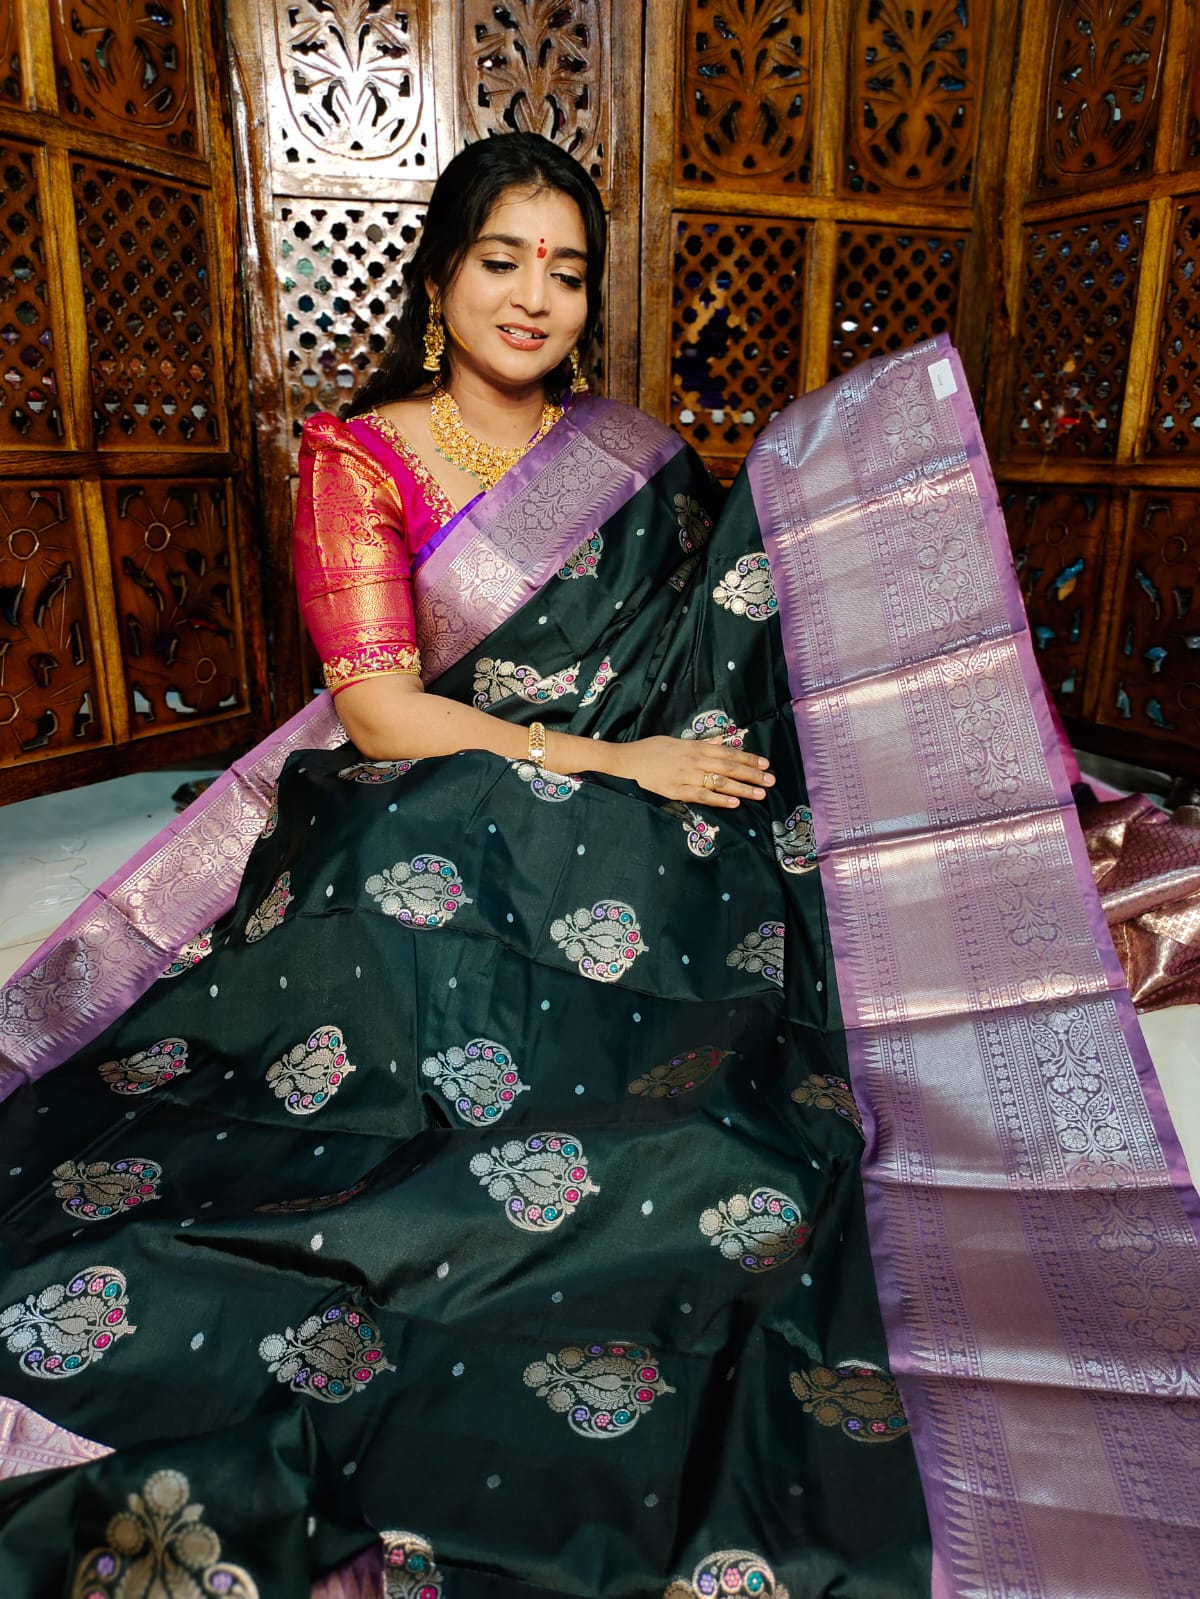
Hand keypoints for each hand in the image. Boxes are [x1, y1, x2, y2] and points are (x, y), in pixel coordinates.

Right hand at [617, 736, 774, 806]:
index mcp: (694, 747)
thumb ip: (701, 743)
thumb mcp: (674, 741)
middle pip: (729, 766)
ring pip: (720, 782)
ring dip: (742, 788)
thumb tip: (722, 741)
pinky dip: (719, 800)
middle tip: (772, 780)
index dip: (748, 758)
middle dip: (752, 774)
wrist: (623, 762)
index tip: (765, 763)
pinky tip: (734, 803)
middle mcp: (693, 760)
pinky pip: (702, 796)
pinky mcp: (676, 791)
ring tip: (760, 794)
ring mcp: (685, 776)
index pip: (728, 752)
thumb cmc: (647, 751)